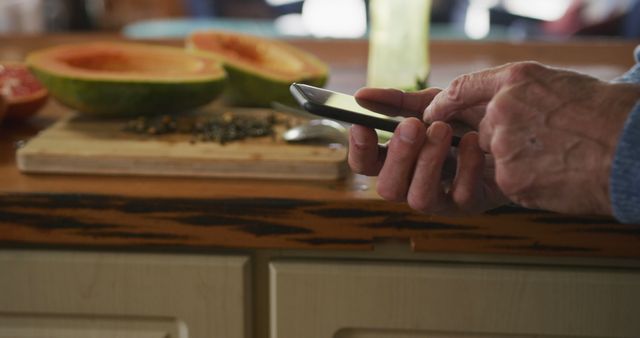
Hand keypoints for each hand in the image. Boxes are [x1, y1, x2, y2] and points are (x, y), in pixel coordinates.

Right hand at [348, 87, 508, 214]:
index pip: (367, 165)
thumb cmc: (470, 117)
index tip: (362, 124)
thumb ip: (398, 101)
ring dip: (427, 163)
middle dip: (397, 156)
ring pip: (418, 199)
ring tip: (443, 129)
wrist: (519, 124)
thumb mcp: (433, 102)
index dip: (359, 150)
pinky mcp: (473, 203)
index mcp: (401, 160)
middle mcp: (416, 183)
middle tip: (412, 125)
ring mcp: (444, 198)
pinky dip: (466, 166)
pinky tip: (473, 141)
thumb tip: (361, 94)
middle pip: (387, 189)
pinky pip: (460, 195)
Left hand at [425, 61, 639, 214]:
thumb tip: (485, 111)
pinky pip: (506, 182)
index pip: (461, 89)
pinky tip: (554, 175)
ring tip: (555, 158)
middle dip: (498, 142)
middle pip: (480, 132)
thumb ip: (515, 93)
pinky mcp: (508, 178)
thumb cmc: (603, 117)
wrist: (631, 150)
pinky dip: (526, 182)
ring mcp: (503, 145)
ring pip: (492, 159)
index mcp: (515, 80)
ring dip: (516, 162)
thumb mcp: (556, 86)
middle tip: (535, 146)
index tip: (432, 114)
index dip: (443, 105)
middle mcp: (503, 109)